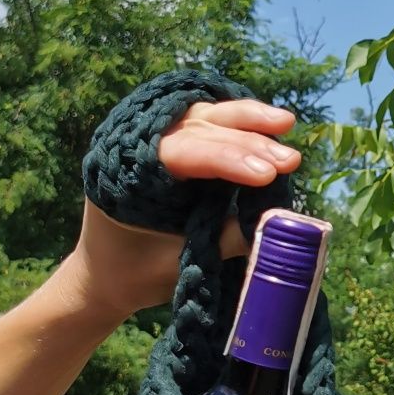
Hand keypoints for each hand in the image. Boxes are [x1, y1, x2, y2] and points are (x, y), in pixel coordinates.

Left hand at [60, 99, 300, 327]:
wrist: (103, 276)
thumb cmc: (135, 274)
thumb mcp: (179, 263)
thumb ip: (227, 238)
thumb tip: (279, 221)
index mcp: (126, 173)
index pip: (185, 154)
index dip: (229, 160)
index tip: (268, 175)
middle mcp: (138, 145)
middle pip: (200, 130)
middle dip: (248, 142)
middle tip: (290, 159)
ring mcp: (156, 138)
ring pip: (204, 117)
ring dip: (247, 121)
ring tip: (286, 123)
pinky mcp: (173, 142)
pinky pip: (206, 124)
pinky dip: (237, 124)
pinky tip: (268, 124)